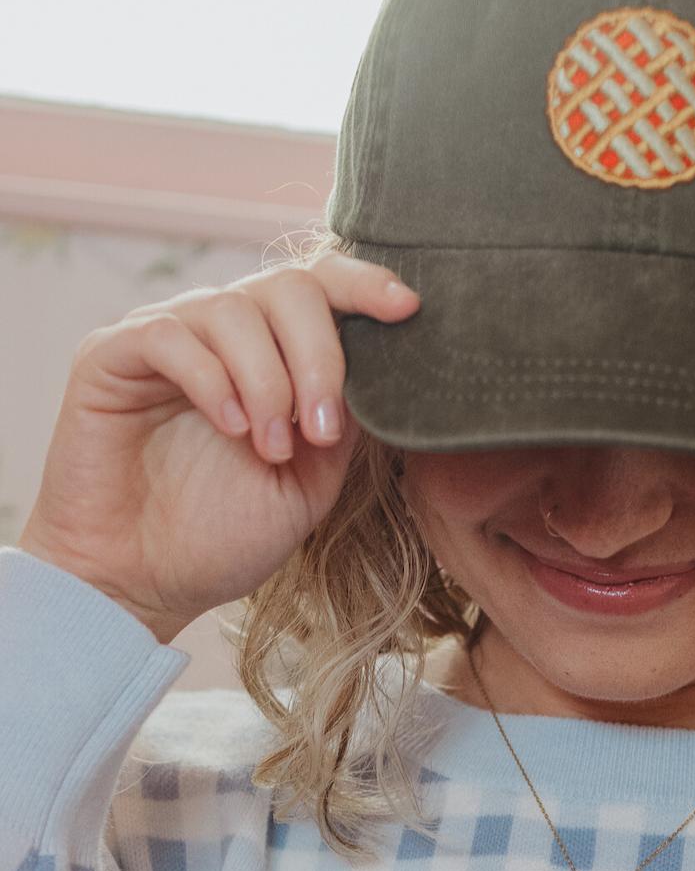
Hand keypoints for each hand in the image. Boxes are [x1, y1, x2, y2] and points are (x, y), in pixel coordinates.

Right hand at [16, 253, 419, 642]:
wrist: (140, 585)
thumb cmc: (225, 534)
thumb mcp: (313, 480)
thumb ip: (345, 418)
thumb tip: (383, 363)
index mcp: (275, 350)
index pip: (324, 287)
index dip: (366, 285)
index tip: (407, 309)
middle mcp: (223, 331)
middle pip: (289, 287)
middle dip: (320, 356)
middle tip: (322, 428)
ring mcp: (168, 337)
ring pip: (233, 309)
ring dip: (267, 381)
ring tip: (270, 448)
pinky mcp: (110, 356)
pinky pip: (168, 335)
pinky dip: (211, 379)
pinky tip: (230, 427)